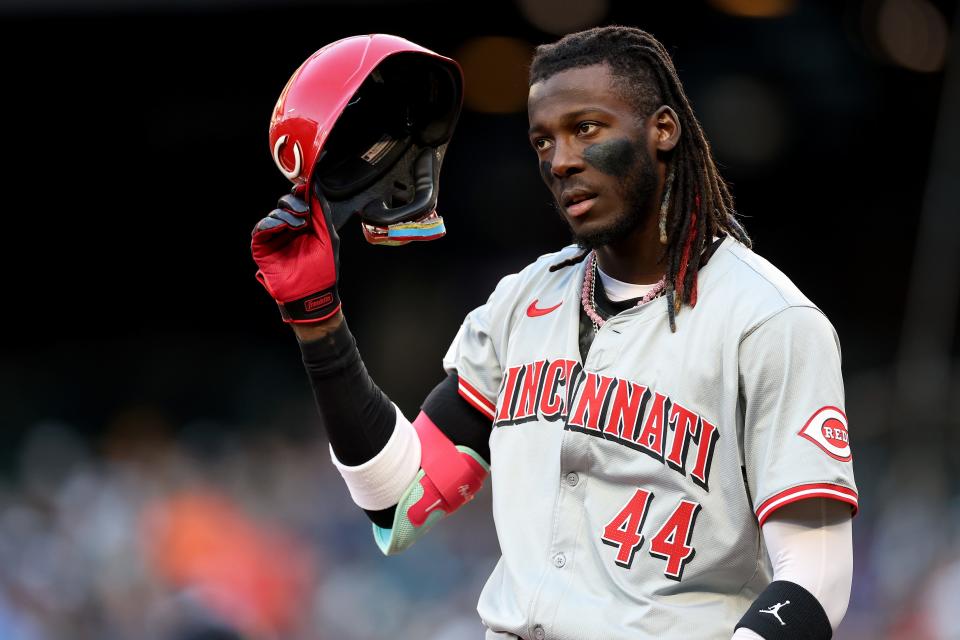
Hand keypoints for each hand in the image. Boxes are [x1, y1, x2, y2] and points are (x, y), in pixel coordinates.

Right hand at [251, 185, 340, 322]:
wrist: (313, 294)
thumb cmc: (324, 270)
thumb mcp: (327, 237)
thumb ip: (322, 213)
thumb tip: (316, 188)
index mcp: (305, 226)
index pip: (299, 202)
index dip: (300, 193)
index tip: (304, 188)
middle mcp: (289, 230)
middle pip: (283, 204)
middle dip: (292, 202)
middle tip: (304, 211)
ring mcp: (275, 238)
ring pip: (273, 215)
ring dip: (285, 215)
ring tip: (298, 225)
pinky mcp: (262, 248)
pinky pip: (260, 230)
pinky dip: (269, 224)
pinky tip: (281, 227)